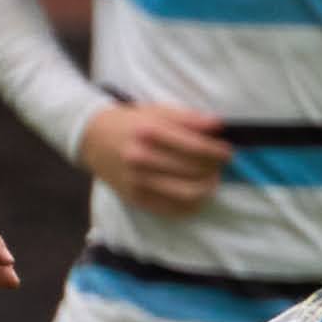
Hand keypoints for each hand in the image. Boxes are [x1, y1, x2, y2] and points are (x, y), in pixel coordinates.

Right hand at [77, 101, 233, 216]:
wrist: (93, 138)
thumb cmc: (132, 122)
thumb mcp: (158, 111)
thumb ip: (189, 118)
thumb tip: (218, 126)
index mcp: (149, 131)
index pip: (196, 147)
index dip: (218, 151)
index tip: (228, 152)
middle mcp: (142, 158)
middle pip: (194, 171)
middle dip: (215, 169)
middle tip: (220, 166)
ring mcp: (138, 181)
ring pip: (188, 193)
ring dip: (208, 188)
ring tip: (211, 180)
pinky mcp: (136, 199)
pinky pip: (174, 210)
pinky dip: (192, 205)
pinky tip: (197, 194)